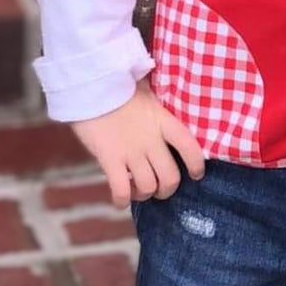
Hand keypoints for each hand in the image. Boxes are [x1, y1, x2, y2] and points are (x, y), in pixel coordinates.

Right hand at [71, 79, 205, 208]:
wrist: (89, 85)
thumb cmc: (118, 86)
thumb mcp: (146, 92)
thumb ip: (157, 105)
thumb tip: (167, 100)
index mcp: (163, 121)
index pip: (189, 146)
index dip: (196, 164)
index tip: (196, 174)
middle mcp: (151, 140)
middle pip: (170, 177)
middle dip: (166, 190)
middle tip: (158, 188)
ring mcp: (131, 151)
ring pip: (148, 187)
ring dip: (144, 194)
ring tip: (137, 190)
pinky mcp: (109, 159)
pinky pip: (121, 190)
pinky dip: (122, 200)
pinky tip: (121, 200)